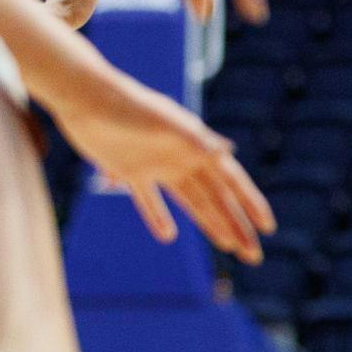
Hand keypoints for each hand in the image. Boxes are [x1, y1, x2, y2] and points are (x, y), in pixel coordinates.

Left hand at [51, 78, 272, 263]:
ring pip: (191, 202)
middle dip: (236, 226)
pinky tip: (167, 237)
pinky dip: (157, 217)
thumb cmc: (127, 105)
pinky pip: (148, 200)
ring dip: (210, 224)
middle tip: (252, 255)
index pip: (231, 181)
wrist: (84, 96)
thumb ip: (194, 138)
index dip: (250, 204)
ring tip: (227, 247)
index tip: (267, 227)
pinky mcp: (130, 169)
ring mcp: (158, 165)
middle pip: (216, 199)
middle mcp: (182, 157)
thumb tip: (228, 152)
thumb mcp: (163, 121)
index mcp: (196, 145)